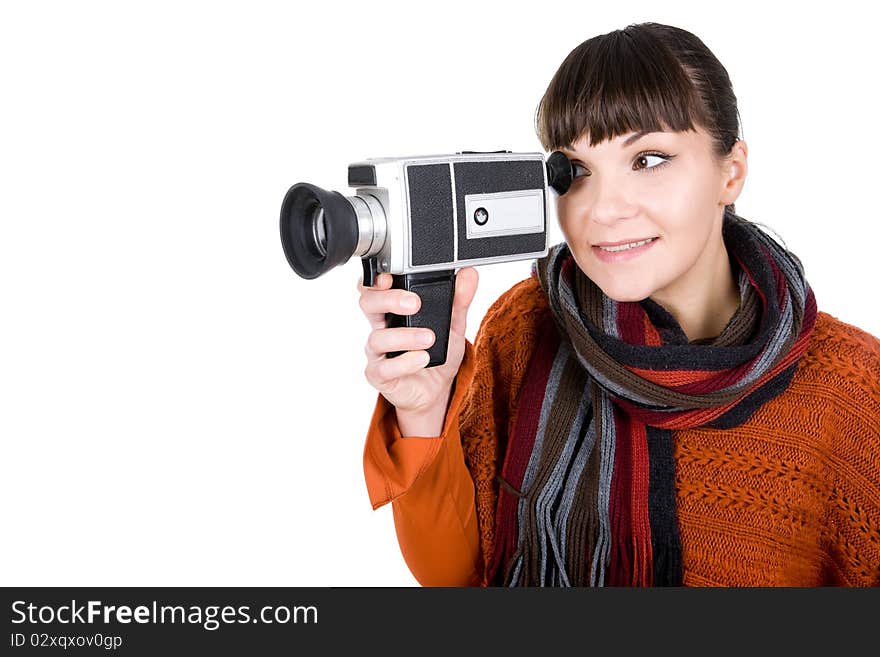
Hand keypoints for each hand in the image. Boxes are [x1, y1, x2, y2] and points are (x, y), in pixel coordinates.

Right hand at [357, 268, 478, 416]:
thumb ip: (459, 299)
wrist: (438, 388)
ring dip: (404, 337)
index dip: (375, 280)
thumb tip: (469, 274)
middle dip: (388, 300)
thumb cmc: (438, 350)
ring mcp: (377, 352)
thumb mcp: (454, 323)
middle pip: (368, 305)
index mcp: (393, 308)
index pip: (374, 287)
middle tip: (414, 303)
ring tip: (429, 338)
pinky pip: (384, 368)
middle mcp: (381, 326)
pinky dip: (405, 363)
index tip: (389, 276)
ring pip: (377, 338)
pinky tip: (422, 359)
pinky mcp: (379, 375)